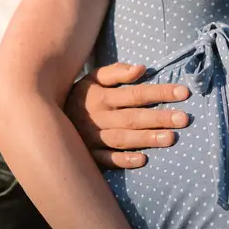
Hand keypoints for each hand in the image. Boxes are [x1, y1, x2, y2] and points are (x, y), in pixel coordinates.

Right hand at [65, 62, 190, 168]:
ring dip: (146, 139)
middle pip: (133, 117)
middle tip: (184, 119)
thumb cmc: (79, 97)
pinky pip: (106, 160)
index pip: (136, 93)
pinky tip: (142, 160)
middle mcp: (97, 117)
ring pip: (122, 139)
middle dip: (159, 118)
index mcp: (101, 97)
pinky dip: (123, 160)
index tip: (185, 93)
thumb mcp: (92, 79)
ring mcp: (92, 138)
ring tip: (171, 138)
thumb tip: (141, 69)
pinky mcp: (88, 156)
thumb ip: (115, 72)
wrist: (43, 119)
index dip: (161, 93)